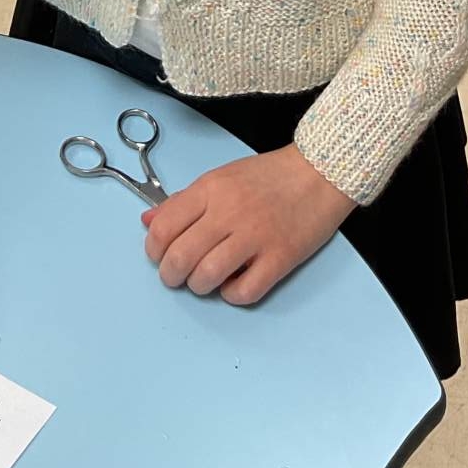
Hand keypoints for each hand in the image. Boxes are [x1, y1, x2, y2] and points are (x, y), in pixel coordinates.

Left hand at [142, 143, 355, 304]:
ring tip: (205, 280)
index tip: (160, 255)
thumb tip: (148, 222)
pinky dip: (232, 295)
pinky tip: (234, 283)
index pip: (164, 227)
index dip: (154, 249)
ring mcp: (255, 236)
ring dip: (199, 286)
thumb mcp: (221, 177)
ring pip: (206, 277)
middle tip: (177, 276)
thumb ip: (184, 201)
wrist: (320, 172)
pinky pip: (243, 292)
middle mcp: (229, 212)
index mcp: (211, 188)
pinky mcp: (280, 258)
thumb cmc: (269, 175)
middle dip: (171, 276)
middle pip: (180, 257)